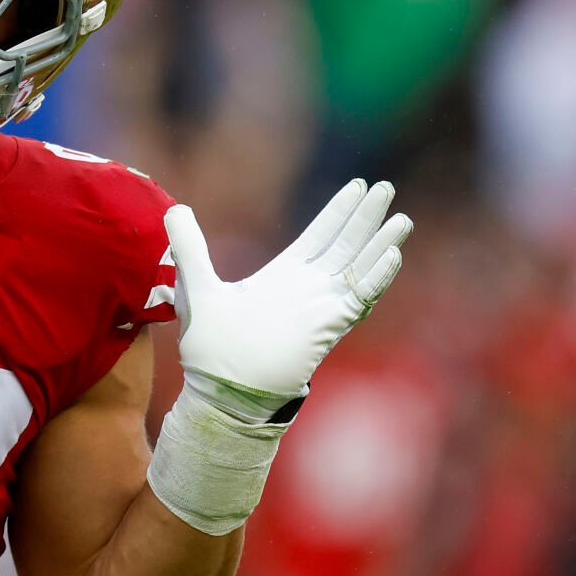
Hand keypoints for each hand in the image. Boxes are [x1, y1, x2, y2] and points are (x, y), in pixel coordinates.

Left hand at [164, 180, 411, 423]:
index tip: (357, 185)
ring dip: (379, 244)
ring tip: (401, 218)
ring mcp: (321, 306)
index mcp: (283, 275)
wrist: (223, 389)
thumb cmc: (210, 347)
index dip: (338, 211)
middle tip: (385, 188)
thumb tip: (174, 209)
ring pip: (359, 268)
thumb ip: (190, 247)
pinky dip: (376, 277)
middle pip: (345, 244)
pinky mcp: (328, 326)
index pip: (319, 235)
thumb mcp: (198, 286)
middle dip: (365, 218)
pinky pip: (359, 298)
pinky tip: (392, 255)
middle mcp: (308, 288)